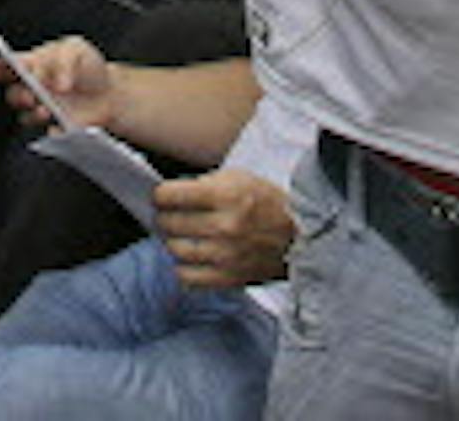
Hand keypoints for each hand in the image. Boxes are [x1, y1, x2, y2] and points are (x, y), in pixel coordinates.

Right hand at [0, 32, 113, 132]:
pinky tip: (61, 126)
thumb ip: (64, 63)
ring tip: (46, 109)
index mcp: (33, 64)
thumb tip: (58, 84)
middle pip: (14, 94)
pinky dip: (54, 131)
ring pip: (26, 116)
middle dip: (19, 95)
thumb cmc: (87, 66)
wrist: (108, 91)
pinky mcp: (56, 127)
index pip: (8, 67)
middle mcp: (33, 88)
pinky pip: (49, 133)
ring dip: (32, 114)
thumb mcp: (76, 51)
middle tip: (31, 94)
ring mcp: (42, 109)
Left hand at [155, 167, 295, 290]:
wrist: (298, 237)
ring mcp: (224, 256)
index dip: (160, 194)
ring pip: (175, 250)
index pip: (171, 195)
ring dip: (173, 241)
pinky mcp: (227, 278)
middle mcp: (223, 226)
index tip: (161, 196)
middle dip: (164, 216)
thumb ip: (204, 184)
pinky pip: (187, 277)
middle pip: (170, 223)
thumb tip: (171, 195)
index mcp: (226, 195)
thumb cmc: (266, 203)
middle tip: (169, 214)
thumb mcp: (238, 178)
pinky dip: (183, 267)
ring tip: (180, 235)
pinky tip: (191, 257)